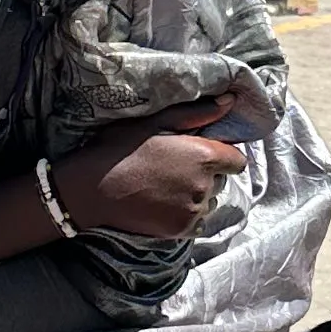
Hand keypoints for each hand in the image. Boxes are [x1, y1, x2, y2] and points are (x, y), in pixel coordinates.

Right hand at [49, 103, 250, 245]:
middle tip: (173, 170)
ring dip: (194, 196)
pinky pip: (195, 222)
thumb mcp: (155, 122)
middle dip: (205, 176)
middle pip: (219, 181)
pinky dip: (184, 215)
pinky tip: (161, 205)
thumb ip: (197, 113)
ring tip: (164, 188)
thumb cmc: (120, 149)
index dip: (222, 156)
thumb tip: (230, 101)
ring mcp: (194, 210)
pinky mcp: (181, 229)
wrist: (93, 190)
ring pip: (207, 202)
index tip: (200, 155)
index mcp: (204, 156)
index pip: (237, 160)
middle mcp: (206, 185)